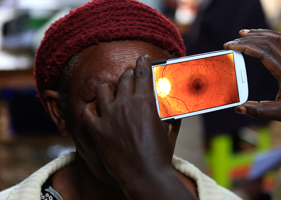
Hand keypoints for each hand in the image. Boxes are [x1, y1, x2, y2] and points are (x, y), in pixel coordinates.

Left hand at [81, 55, 172, 181]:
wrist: (145, 176)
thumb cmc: (160, 154)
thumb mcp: (170, 130)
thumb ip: (172, 114)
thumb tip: (176, 106)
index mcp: (146, 102)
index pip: (142, 72)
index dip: (143, 62)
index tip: (143, 58)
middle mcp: (126, 104)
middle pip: (124, 78)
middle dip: (128, 75)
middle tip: (131, 79)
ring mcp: (109, 116)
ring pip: (103, 89)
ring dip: (109, 89)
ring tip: (113, 94)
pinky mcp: (98, 130)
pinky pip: (87, 111)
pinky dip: (92, 109)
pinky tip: (97, 111)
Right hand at [225, 29, 280, 136]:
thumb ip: (259, 111)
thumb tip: (239, 108)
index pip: (264, 53)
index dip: (246, 47)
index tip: (231, 46)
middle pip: (268, 42)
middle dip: (247, 40)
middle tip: (230, 43)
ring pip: (275, 39)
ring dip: (258, 34)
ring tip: (242, 33)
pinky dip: (268, 37)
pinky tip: (259, 39)